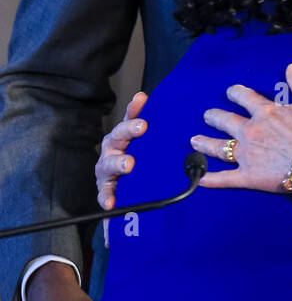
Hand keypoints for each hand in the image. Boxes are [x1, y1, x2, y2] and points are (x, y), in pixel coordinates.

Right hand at [96, 91, 149, 209]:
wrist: (126, 197)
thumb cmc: (140, 167)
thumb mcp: (150, 150)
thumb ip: (159, 135)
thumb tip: (177, 118)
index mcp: (124, 137)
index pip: (129, 119)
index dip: (134, 109)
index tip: (142, 99)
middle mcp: (113, 150)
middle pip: (117, 136)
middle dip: (128, 130)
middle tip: (141, 127)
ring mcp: (106, 170)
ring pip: (109, 164)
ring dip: (118, 162)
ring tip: (129, 163)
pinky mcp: (105, 191)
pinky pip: (104, 194)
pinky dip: (107, 197)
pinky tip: (111, 201)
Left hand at [192, 63, 291, 195]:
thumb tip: (291, 67)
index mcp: (265, 113)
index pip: (245, 98)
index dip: (236, 93)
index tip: (231, 92)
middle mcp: (251, 131)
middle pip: (226, 121)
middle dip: (215, 117)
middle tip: (208, 115)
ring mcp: (247, 154)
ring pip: (219, 148)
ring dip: (205, 143)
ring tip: (195, 140)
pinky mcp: (248, 176)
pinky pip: (225, 178)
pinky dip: (211, 179)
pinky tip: (199, 178)